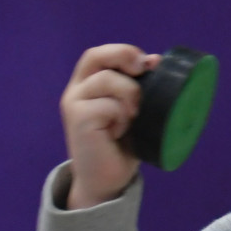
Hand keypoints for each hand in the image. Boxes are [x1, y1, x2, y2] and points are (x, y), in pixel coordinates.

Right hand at [59, 44, 158, 208]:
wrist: (108, 179)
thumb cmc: (124, 143)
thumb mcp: (136, 110)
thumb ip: (142, 86)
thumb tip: (156, 60)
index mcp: (90, 84)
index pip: (100, 54)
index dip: (124, 52)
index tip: (150, 63)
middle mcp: (77, 90)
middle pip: (95, 56)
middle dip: (123, 56)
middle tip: (143, 71)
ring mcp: (74, 104)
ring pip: (108, 80)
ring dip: (130, 95)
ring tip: (132, 117)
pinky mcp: (78, 119)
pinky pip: (108, 106)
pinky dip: (122, 117)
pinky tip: (118, 132)